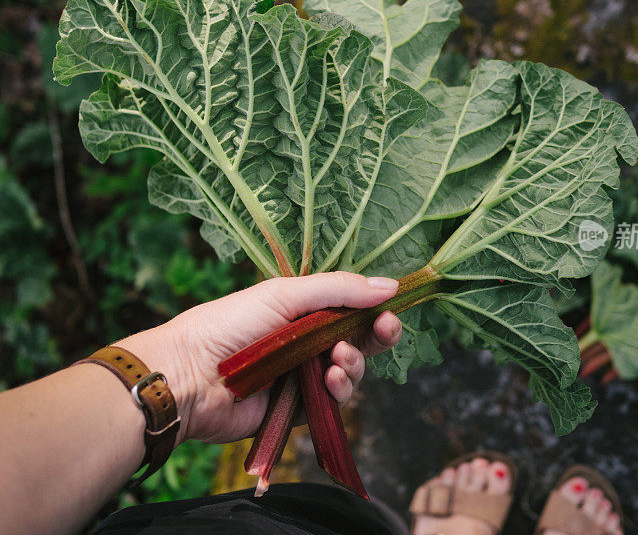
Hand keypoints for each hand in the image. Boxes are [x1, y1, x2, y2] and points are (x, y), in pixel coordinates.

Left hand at [116, 272, 401, 444]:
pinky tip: (330, 380)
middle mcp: (308, 343)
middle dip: (377, 336)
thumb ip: (340, 290)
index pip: (352, 309)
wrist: (189, 377)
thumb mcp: (285, 294)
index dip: (376, 310)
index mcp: (303, 311)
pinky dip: (339, 389)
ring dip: (354, 364)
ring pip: (351, 372)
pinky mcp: (300, 409)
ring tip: (337, 361)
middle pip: (359, 341)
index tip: (391, 309)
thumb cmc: (231, 325)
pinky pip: (334, 401)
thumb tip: (390, 285)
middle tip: (385, 329)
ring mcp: (304, 376)